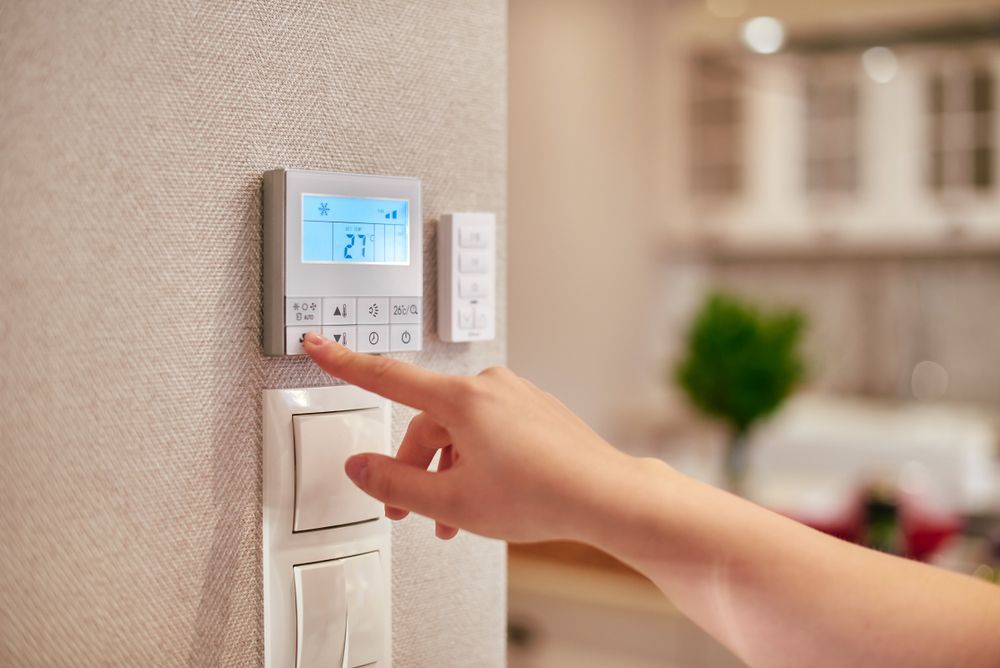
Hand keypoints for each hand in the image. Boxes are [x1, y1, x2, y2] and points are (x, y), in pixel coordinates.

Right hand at [302, 332, 636, 541]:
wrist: (604, 495)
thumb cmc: (541, 495)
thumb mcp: (452, 500)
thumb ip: (395, 484)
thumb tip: (359, 468)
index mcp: (461, 400)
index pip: (386, 376)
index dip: (345, 362)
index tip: (318, 343)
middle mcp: (488, 386)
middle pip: (427, 422)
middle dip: (415, 467)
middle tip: (408, 511)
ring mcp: (515, 396)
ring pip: (460, 431)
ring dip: (448, 472)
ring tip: (453, 518)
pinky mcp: (534, 409)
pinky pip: (488, 430)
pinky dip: (476, 461)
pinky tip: (485, 498)